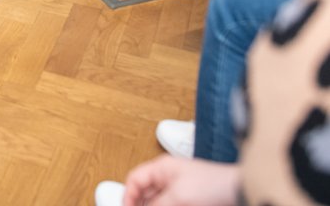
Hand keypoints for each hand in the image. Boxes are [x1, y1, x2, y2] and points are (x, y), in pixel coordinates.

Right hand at [123, 155, 238, 205]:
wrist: (241, 193)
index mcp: (162, 168)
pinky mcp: (190, 202)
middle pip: (145, 193)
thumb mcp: (178, 197)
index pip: (135, 179)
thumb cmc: (213, 185)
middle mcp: (168, 178)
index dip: (128, 196)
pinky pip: (170, 204)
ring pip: (158, 202)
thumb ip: (156, 205)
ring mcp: (179, 191)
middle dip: (141, 204)